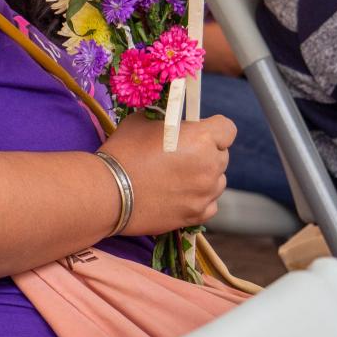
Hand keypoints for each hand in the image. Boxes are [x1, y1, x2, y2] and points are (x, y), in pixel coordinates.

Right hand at [100, 113, 234, 235]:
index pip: (227, 129)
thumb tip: (171, 122)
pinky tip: (179, 195)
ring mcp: (205, 193)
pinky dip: (200, 199)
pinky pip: (210, 203)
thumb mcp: (142, 121)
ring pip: (218, 181)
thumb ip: (166, 120)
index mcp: (201, 137)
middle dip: (206, 152)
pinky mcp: (196, 215)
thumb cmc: (124, 151)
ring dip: (204, 176)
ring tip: (178, 177)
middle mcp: (210, 165)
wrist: (108, 192)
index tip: (199, 131)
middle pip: (222, 155)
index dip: (214, 128)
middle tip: (181, 154)